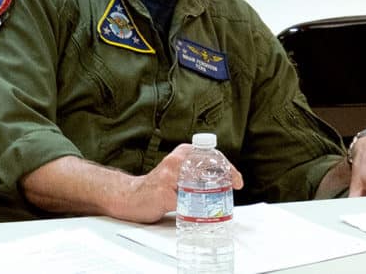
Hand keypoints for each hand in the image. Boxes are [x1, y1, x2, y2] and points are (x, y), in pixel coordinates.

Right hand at [117, 144, 244, 222]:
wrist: (129, 196)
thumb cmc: (156, 187)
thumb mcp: (178, 171)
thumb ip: (196, 172)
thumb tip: (224, 182)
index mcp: (182, 153)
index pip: (212, 156)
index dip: (229, 168)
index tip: (237, 180)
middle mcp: (176, 161)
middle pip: (210, 169)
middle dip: (225, 179)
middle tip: (232, 188)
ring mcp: (169, 177)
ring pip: (200, 187)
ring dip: (210, 197)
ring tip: (214, 203)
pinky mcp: (163, 193)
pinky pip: (186, 204)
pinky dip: (192, 210)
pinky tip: (192, 211)